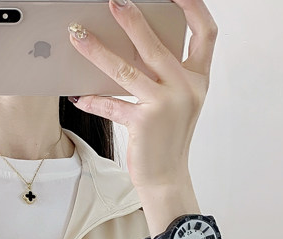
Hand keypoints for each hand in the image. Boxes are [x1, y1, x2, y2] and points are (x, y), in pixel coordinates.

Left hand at [66, 0, 216, 190]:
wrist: (166, 177)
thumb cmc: (167, 138)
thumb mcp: (176, 102)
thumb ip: (165, 74)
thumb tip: (133, 44)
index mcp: (198, 78)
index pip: (205, 32)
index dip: (193, 5)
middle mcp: (186, 88)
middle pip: (156, 45)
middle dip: (133, 20)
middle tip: (113, 2)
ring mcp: (166, 105)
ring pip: (126, 70)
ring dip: (98, 51)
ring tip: (79, 36)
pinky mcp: (144, 123)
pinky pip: (112, 104)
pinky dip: (93, 100)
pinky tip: (76, 95)